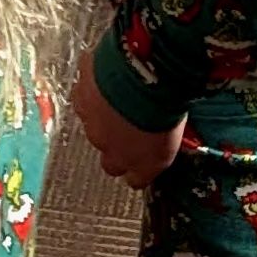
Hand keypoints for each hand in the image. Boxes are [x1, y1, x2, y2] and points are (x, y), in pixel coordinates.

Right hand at [71, 55, 184, 190]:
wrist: (143, 78)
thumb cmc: (166, 105)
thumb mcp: (176, 130)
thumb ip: (162, 141)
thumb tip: (163, 136)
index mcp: (141, 163)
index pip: (135, 179)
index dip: (137, 168)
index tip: (142, 158)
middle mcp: (112, 150)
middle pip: (109, 156)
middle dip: (116, 142)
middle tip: (128, 123)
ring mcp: (92, 125)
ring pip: (93, 126)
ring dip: (104, 115)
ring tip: (118, 95)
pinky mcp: (81, 99)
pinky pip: (85, 97)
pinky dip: (94, 89)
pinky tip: (106, 77)